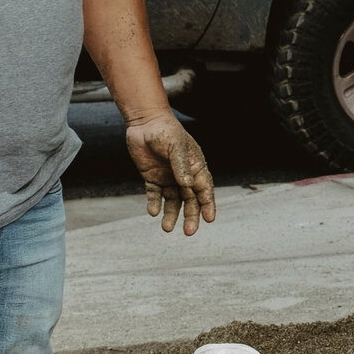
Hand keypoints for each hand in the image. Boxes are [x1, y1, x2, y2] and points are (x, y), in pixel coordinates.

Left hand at [124, 112, 215, 234]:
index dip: (208, 204)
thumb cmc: (165, 131)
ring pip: (173, 201)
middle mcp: (183, 175)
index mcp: (195, 167)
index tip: (209, 219)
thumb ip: (181, 166)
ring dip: (171, 214)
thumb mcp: (176, 146)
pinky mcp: (153, 178)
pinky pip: (155, 195)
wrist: (145, 122)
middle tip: (189, 231)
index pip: (204, 189)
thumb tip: (187, 185)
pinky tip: (153, 212)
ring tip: (167, 227)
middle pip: (190, 200)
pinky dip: (155, 204)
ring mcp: (168, 177)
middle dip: (191, 216)